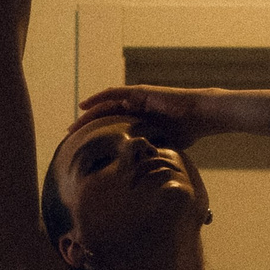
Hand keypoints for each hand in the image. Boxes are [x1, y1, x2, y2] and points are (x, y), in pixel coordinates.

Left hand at [74, 82, 232, 153]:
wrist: (200, 116)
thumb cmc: (187, 132)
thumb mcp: (162, 146)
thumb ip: (150, 154)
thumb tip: (143, 178)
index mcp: (139, 119)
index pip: (112, 126)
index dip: (97, 134)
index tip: (82, 146)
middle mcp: (135, 106)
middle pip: (104, 115)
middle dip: (86, 126)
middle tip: (69, 136)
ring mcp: (137, 98)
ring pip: (105, 104)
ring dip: (87, 114)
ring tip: (72, 125)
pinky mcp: (140, 92)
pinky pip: (114, 93)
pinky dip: (98, 98)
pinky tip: (85, 105)